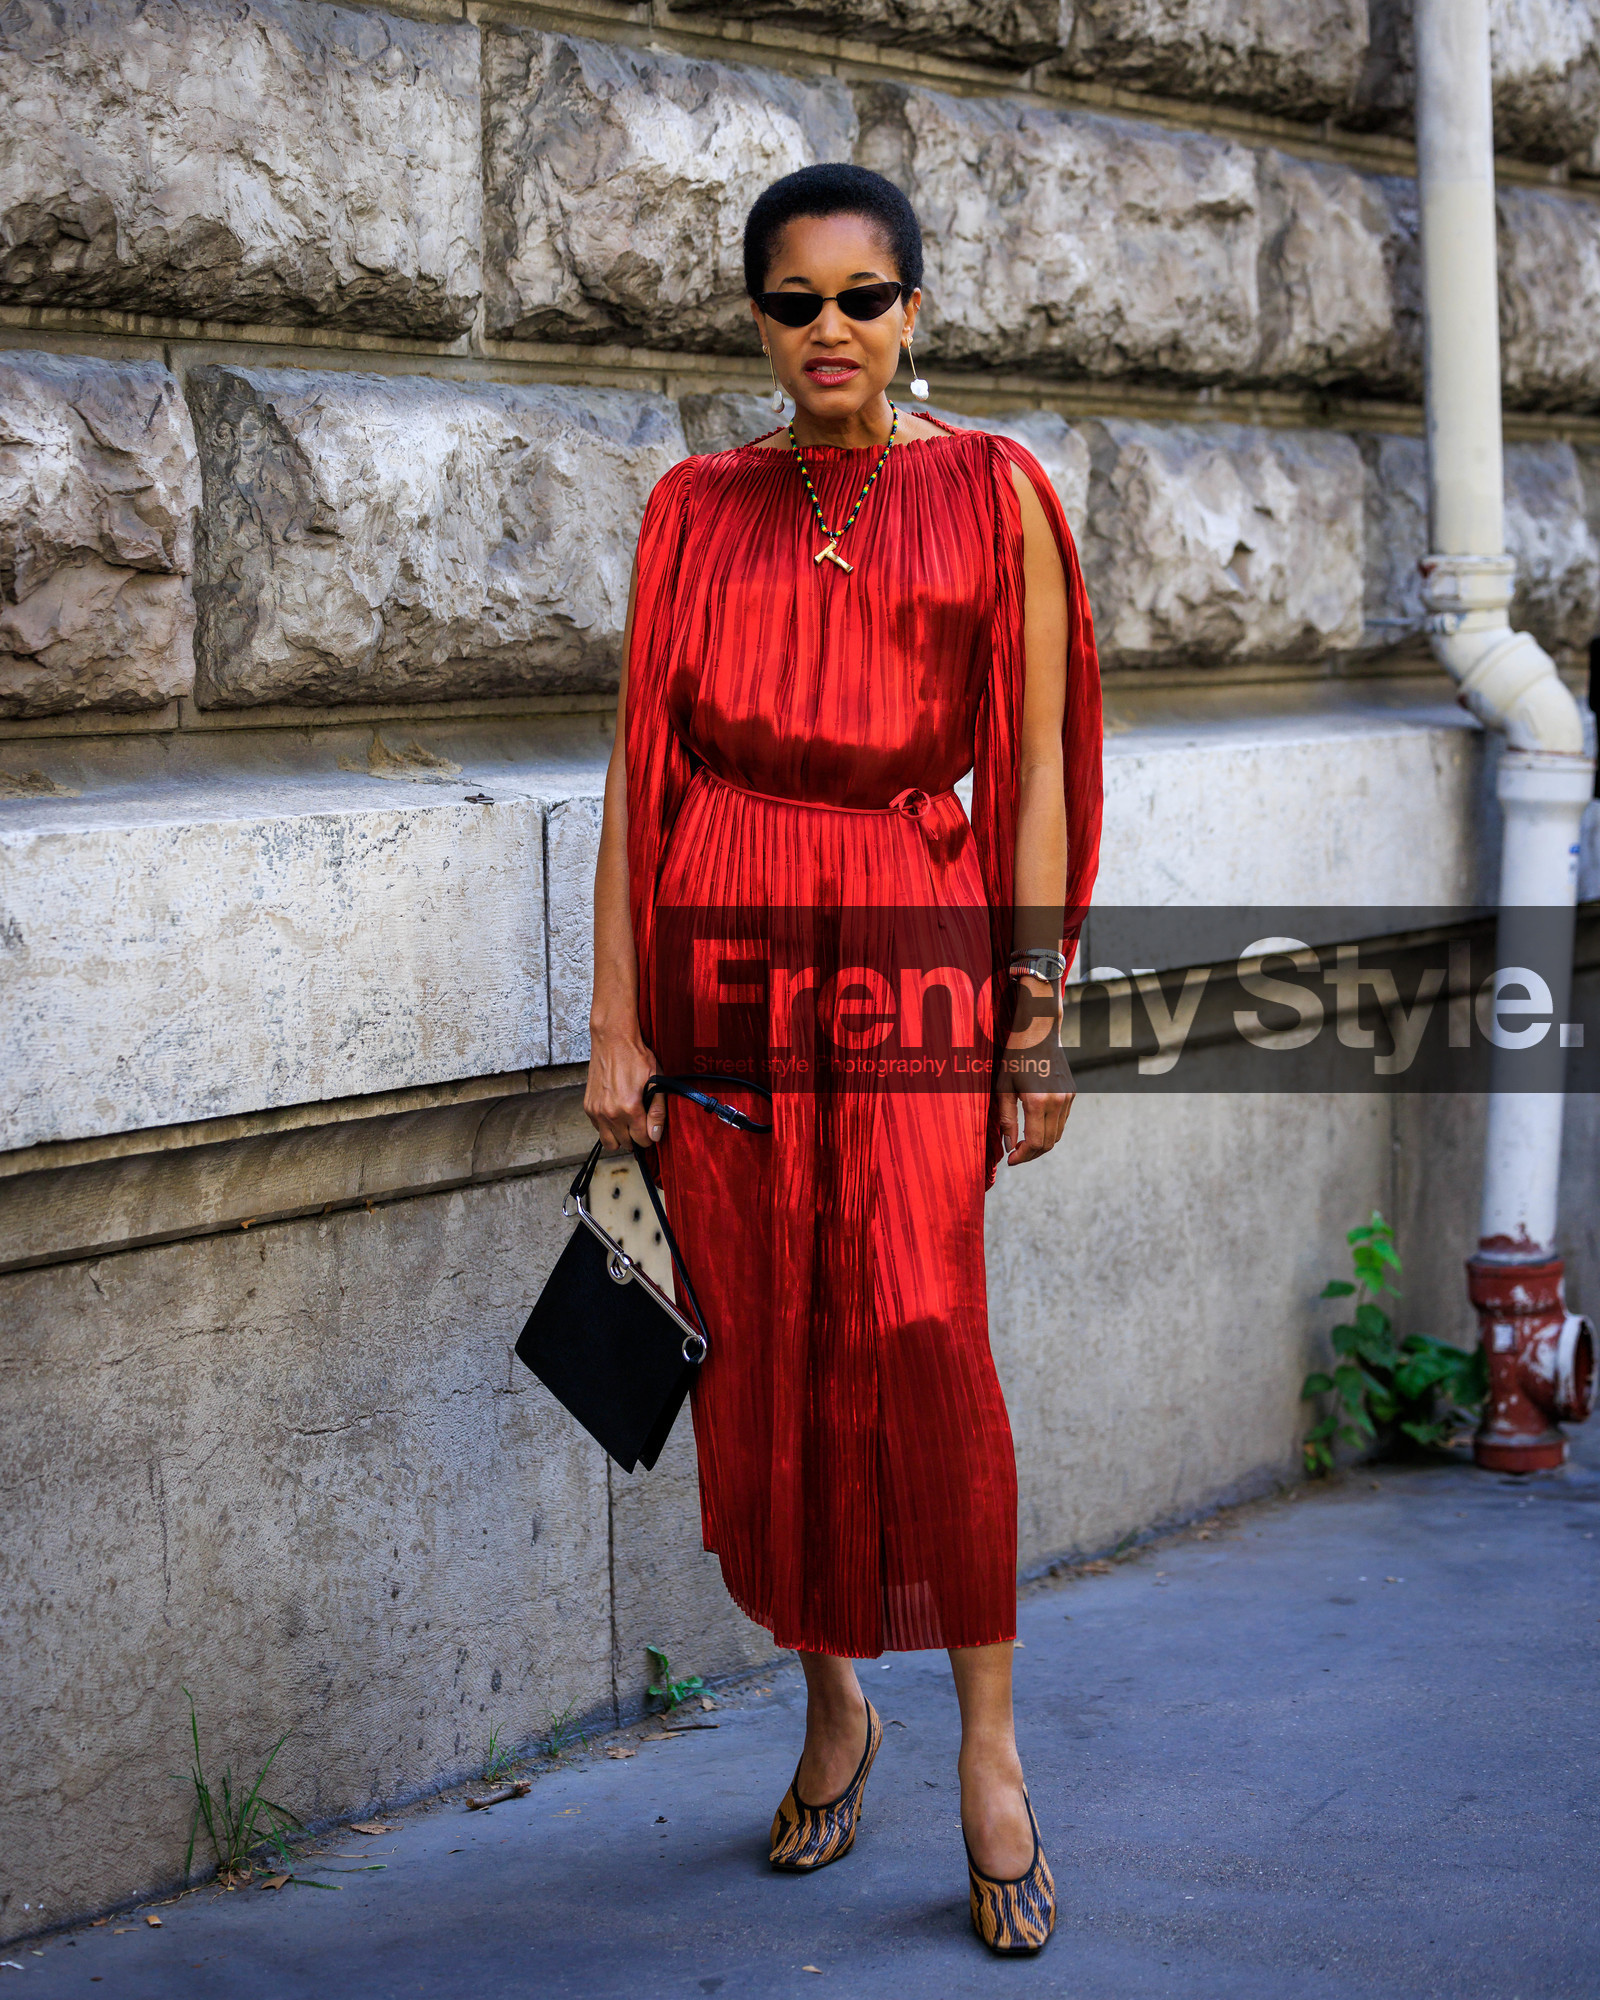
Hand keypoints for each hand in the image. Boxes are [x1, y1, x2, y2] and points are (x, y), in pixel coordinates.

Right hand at [584, 1021, 665, 1152]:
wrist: (613, 1040)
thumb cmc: (636, 1057)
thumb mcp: (656, 1081)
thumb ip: (657, 1111)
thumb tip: (655, 1135)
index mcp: (630, 1108)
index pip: (642, 1140)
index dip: (650, 1137)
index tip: (651, 1129)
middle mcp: (610, 1113)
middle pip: (626, 1144)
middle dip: (636, 1138)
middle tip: (641, 1124)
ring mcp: (597, 1111)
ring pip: (609, 1142)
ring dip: (620, 1137)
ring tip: (628, 1124)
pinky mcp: (588, 1107)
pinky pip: (598, 1129)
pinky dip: (607, 1127)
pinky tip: (616, 1113)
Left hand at [998, 975, 1073, 1165]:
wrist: (1039, 1031)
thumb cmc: (1015, 1056)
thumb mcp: (1003, 1087)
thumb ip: (1006, 1119)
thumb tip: (1008, 1146)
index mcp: (1038, 1101)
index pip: (1035, 1142)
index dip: (1022, 1156)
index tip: (1010, 1161)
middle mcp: (1058, 1102)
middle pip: (1048, 1143)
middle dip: (1031, 1154)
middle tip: (1015, 1155)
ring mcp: (1068, 1098)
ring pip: (1057, 1134)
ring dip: (1041, 1144)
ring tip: (1022, 1143)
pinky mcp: (1072, 1094)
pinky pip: (1062, 1121)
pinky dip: (1049, 1130)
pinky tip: (1034, 1126)